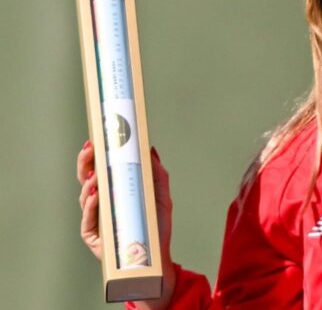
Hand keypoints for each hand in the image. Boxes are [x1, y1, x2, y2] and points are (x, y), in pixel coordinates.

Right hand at [77, 141, 176, 308]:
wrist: (157, 257)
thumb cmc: (156, 226)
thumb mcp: (161, 196)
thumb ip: (156, 174)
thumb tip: (150, 149)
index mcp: (114, 192)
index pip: (100, 170)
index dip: (95, 156)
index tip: (96, 139)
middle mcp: (102, 204)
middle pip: (87, 180)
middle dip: (85, 163)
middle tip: (90, 149)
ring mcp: (96, 221)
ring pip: (85, 198)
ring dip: (89, 184)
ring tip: (96, 173)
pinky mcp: (94, 237)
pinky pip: (89, 220)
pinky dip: (92, 206)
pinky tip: (97, 196)